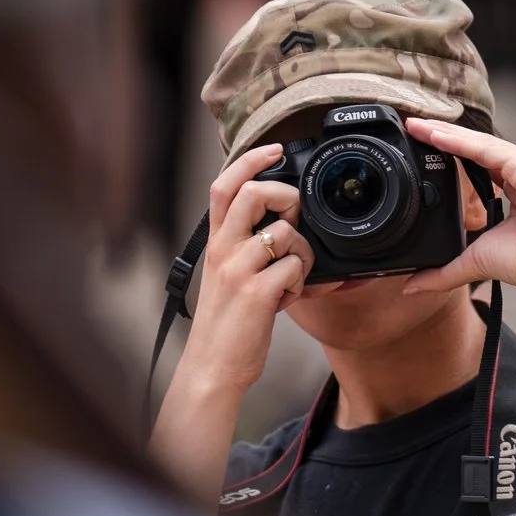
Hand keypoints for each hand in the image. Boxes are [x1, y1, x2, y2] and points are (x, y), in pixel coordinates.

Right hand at [177, 145, 315, 394]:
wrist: (213, 367)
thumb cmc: (227, 323)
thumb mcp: (229, 276)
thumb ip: (250, 249)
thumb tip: (288, 227)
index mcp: (216, 243)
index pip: (224, 185)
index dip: (251, 160)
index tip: (276, 149)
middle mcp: (223, 251)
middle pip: (254, 193)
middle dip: (286, 197)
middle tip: (293, 222)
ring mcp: (239, 271)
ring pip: (286, 234)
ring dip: (302, 254)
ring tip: (290, 278)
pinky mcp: (257, 294)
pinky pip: (296, 269)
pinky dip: (302, 283)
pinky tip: (288, 298)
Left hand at [401, 118, 515, 305]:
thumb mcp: (476, 261)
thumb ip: (444, 270)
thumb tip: (412, 286)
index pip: (480, 160)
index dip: (452, 151)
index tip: (423, 145)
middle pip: (479, 146)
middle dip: (444, 135)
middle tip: (414, 127)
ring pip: (481, 143)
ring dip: (447, 133)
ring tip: (419, 127)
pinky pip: (489, 150)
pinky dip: (461, 143)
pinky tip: (437, 137)